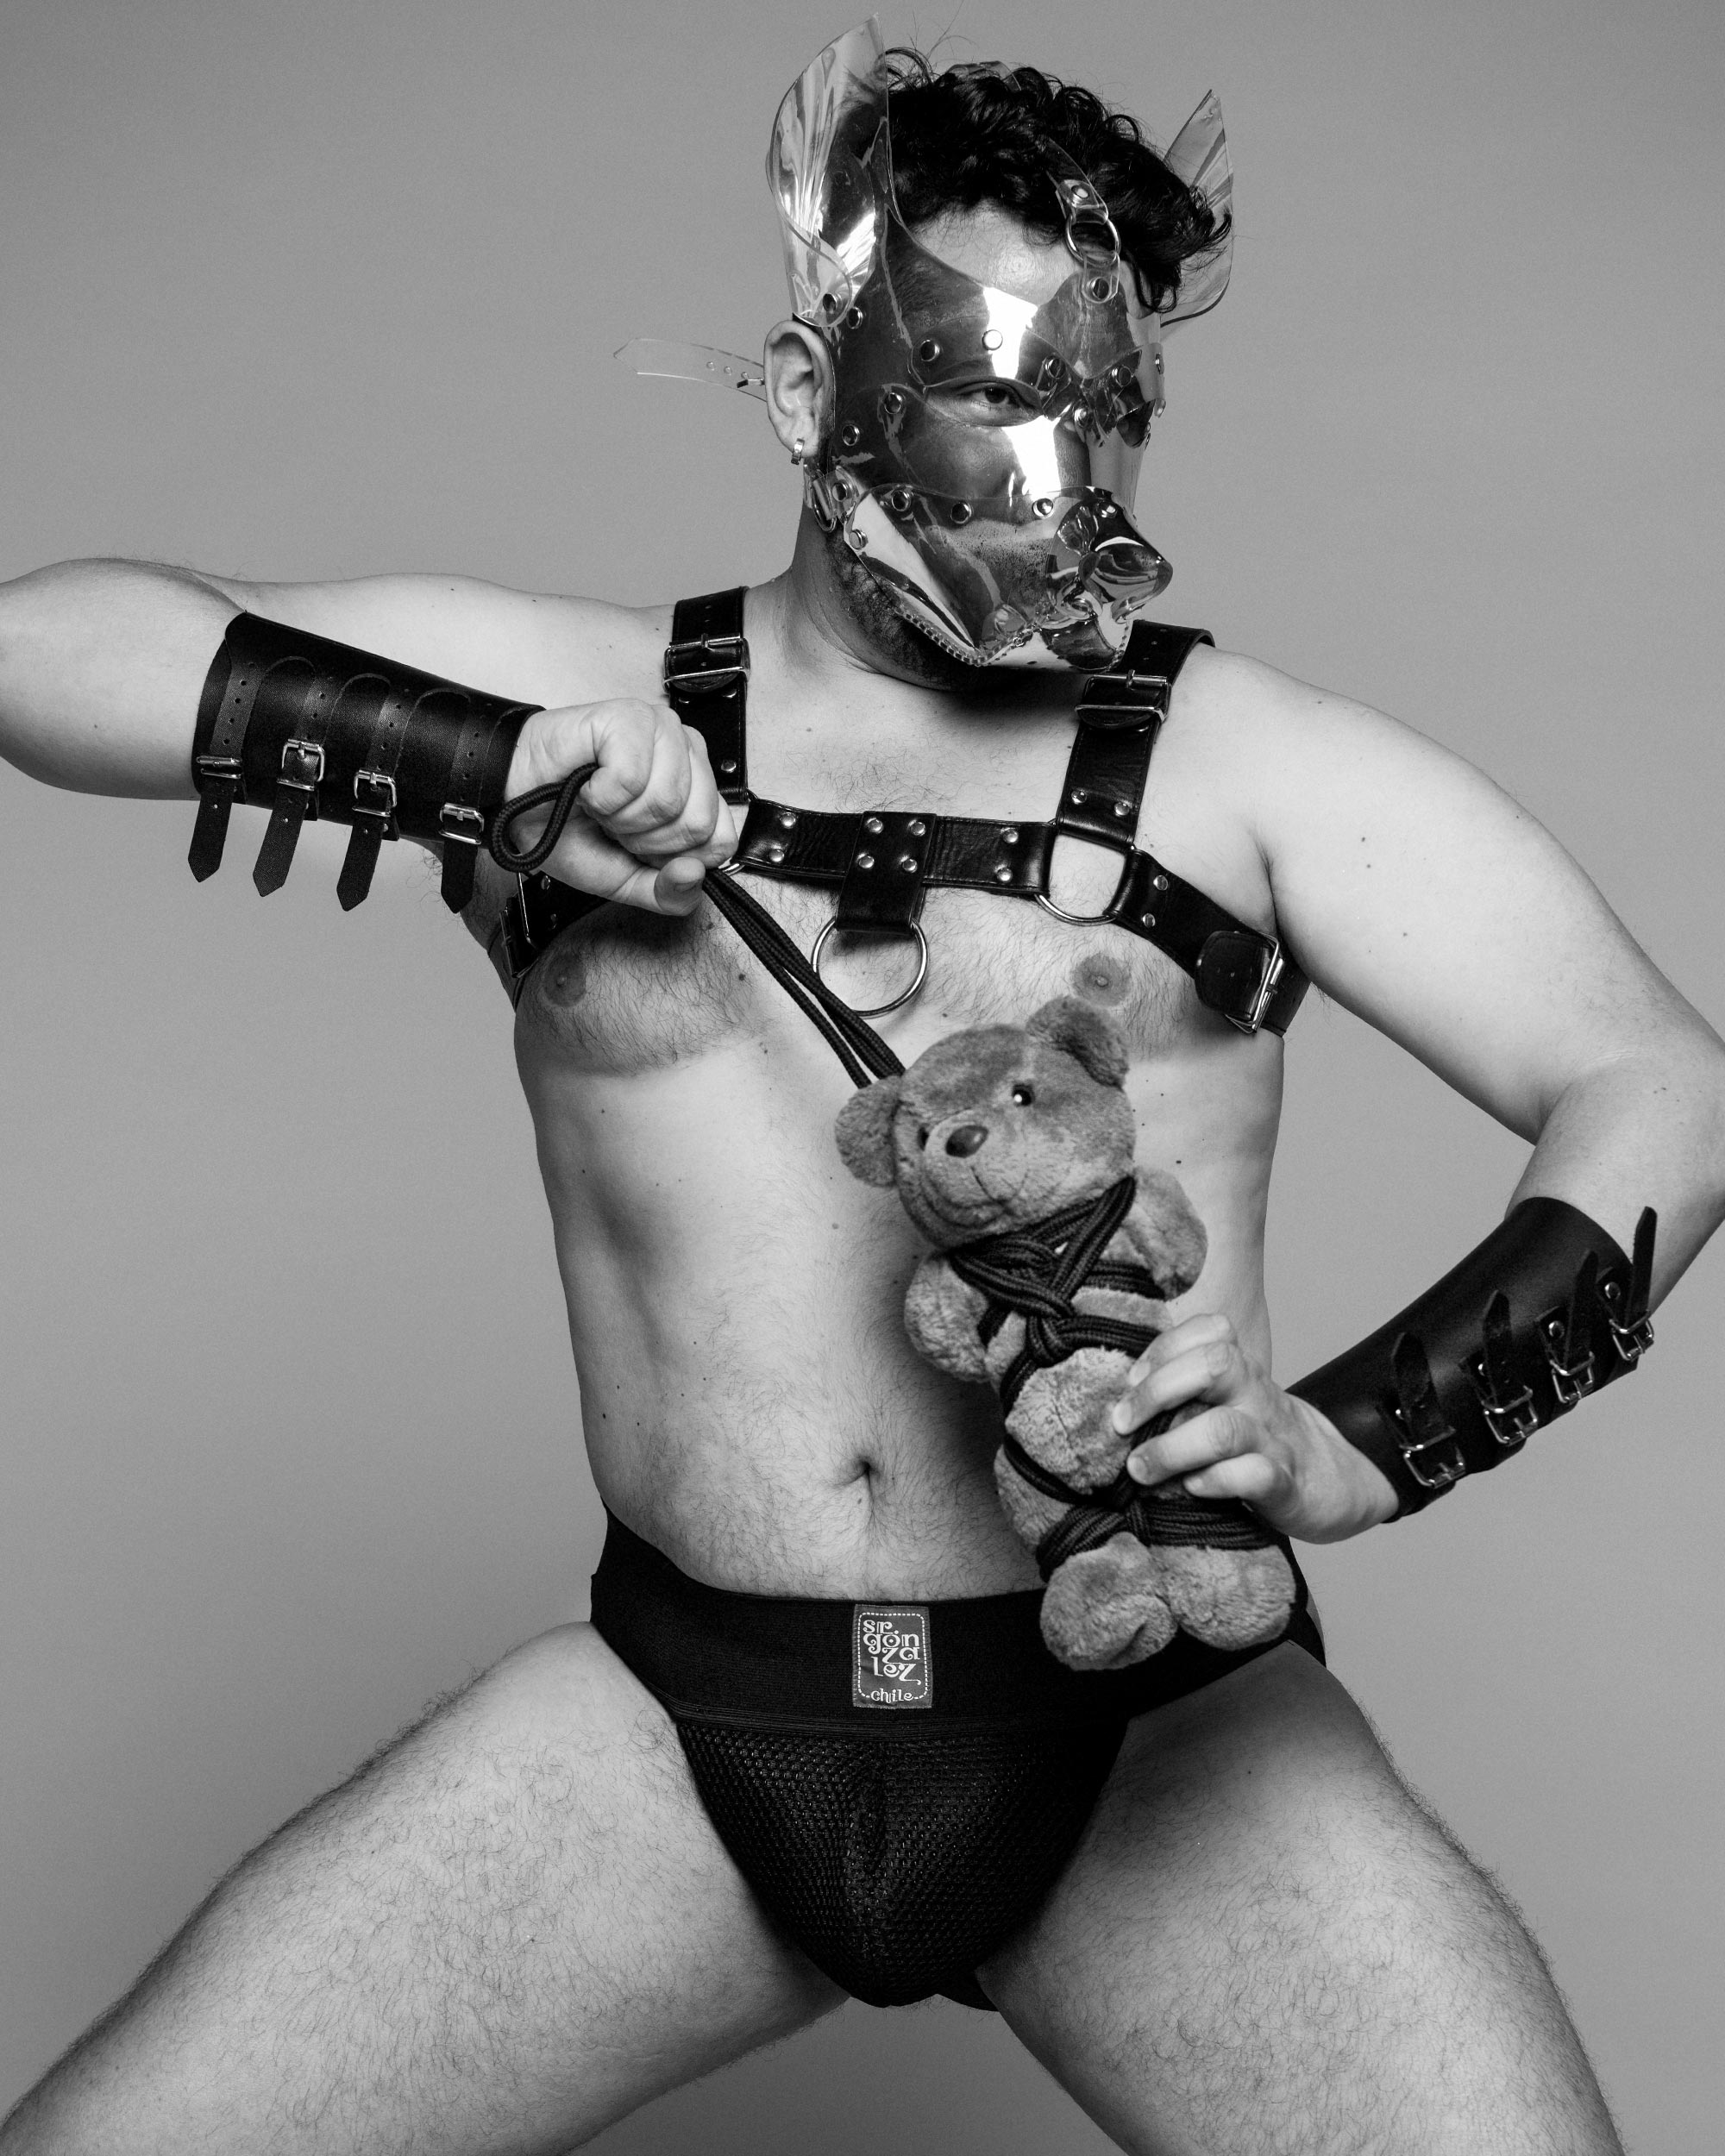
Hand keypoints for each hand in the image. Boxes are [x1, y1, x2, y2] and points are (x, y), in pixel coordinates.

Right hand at [502, 697, 740, 914]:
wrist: (510, 795)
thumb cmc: (564, 824)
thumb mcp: (623, 877)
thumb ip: (666, 891)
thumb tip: (696, 874)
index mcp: (696, 784)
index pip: (721, 840)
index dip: (671, 857)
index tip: (635, 844)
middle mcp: (687, 750)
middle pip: (698, 824)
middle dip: (644, 838)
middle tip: (612, 821)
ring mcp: (661, 729)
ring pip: (668, 802)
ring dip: (620, 816)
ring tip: (598, 800)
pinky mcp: (629, 717)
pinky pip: (632, 779)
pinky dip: (601, 794)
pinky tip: (588, 782)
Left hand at [1112, 1312, 1398, 1541]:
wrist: (1334, 1484)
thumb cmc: (1261, 1441)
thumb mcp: (1229, 1402)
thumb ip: (1186, 1393)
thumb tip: (1114, 1399)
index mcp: (1242, 1372)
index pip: (1211, 1330)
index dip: (1162, 1348)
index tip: (1129, 1380)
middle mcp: (1258, 1396)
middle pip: (1214, 1365)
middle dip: (1156, 1392)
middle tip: (1122, 1425)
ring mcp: (1272, 1440)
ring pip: (1223, 1429)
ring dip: (1170, 1449)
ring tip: (1140, 1469)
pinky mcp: (1284, 1485)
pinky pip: (1250, 1476)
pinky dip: (1212, 1483)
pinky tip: (1191, 1489)